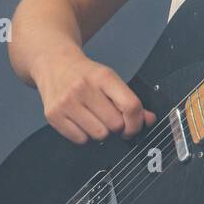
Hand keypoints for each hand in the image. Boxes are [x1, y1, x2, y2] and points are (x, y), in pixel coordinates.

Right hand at [35, 51, 156, 144]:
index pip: (130, 106)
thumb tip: (149, 120)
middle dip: (117, 126)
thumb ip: (130, 100)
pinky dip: (84, 135)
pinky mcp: (53, 115)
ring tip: (94, 118)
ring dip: (101, 132)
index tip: (133, 125)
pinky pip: (80, 140)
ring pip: (99, 135)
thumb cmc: (86, 75)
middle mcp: (83, 88)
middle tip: (110, 119)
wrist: (54, 64)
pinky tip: (80, 121)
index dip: (136, 122)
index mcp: (103, 77)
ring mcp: (66, 102)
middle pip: (115, 124)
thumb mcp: (110, 80)